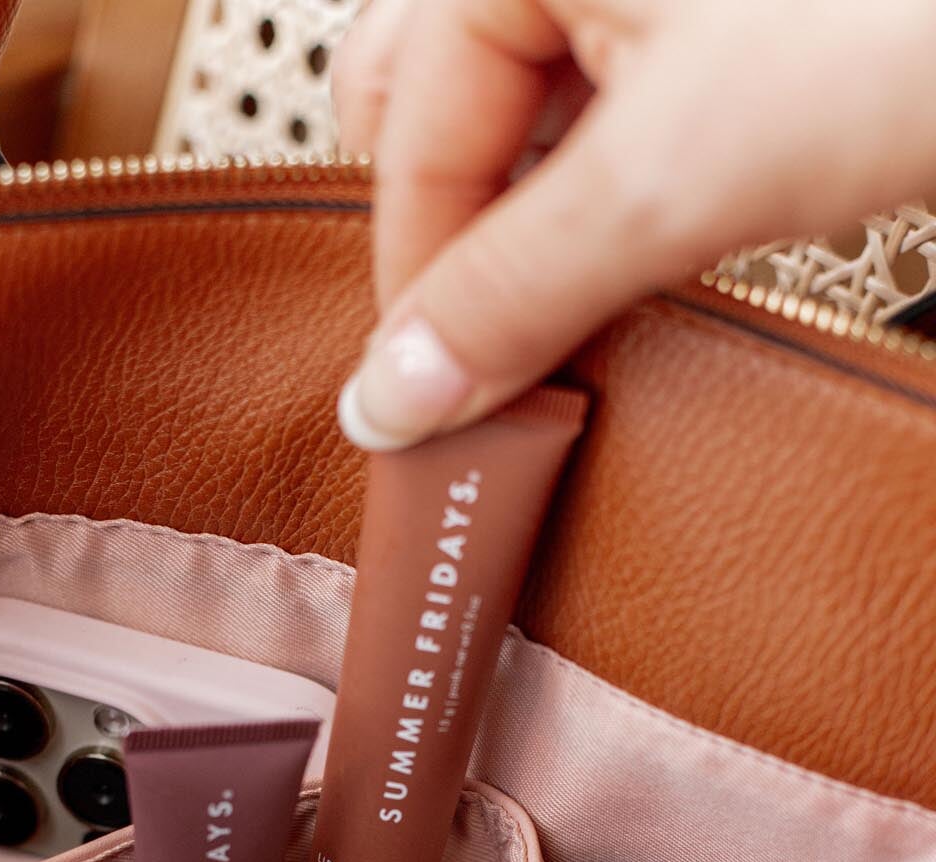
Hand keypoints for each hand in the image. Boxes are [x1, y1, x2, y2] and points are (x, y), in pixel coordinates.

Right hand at [333, 0, 935, 448]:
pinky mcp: (708, 26)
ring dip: (527, 229)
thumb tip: (394, 397)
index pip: (405, 137)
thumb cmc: (904, 8)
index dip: (411, 287)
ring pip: (521, 114)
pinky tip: (626, 254)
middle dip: (452, 238)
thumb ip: (513, 293)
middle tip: (484, 344)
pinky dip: (597, 199)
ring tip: (559, 312)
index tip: (426, 404)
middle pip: (436, 107)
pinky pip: (602, 113)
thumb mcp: (676, 173)